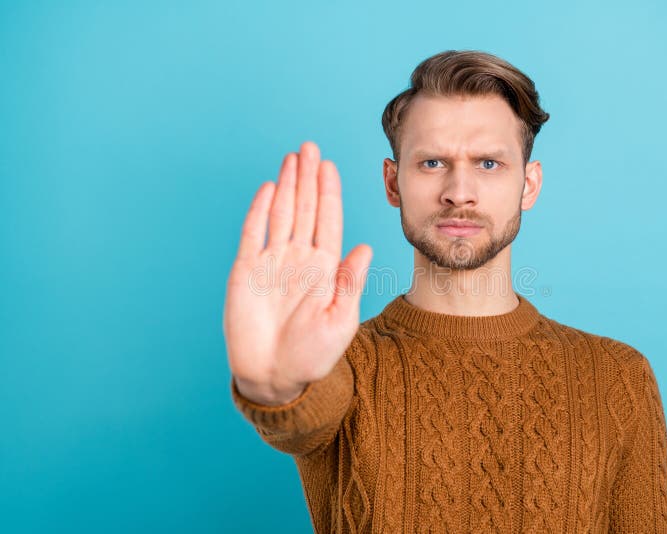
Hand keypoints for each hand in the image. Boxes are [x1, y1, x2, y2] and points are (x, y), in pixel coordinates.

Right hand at [222, 141, 371, 404]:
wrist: (274, 376)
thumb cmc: (312, 355)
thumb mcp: (339, 320)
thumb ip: (349, 283)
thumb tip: (366, 246)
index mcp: (324, 268)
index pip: (329, 221)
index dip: (329, 192)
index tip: (329, 166)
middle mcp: (299, 259)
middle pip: (306, 209)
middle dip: (308, 178)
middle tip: (310, 147)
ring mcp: (272, 262)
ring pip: (282, 214)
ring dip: (288, 185)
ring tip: (293, 157)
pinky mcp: (245, 271)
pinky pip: (253, 233)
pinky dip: (259, 210)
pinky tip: (268, 189)